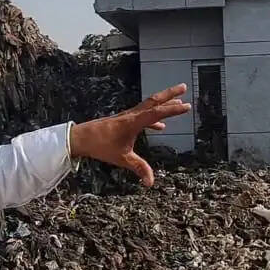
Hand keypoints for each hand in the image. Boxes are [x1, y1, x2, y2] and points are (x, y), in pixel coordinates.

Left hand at [69, 84, 190, 186]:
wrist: (82, 137)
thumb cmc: (101, 146)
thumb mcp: (121, 158)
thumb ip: (138, 168)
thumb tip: (150, 183)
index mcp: (133, 122)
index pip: (157, 113)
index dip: (173, 109)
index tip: (187, 105)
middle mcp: (132, 115)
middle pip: (154, 101)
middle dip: (170, 94)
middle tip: (184, 86)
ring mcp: (128, 116)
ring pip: (149, 105)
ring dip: (164, 102)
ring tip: (178, 99)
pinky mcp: (124, 120)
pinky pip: (143, 116)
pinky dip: (154, 118)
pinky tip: (161, 127)